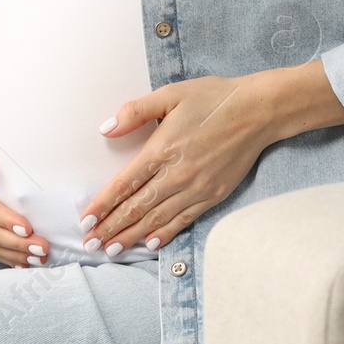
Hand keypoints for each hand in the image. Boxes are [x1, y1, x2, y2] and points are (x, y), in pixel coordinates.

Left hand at [77, 74, 275, 257]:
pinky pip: (184, 219)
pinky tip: (150, 244)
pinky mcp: (214, 194)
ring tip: (112, 250)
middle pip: (137, 207)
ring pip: (157, 218)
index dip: (103, 204)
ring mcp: (197, 187)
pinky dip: (165, 233)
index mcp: (162, 149)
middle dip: (111, 228)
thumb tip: (106, 128)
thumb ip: (136, 111)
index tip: (86, 220)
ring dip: (132, 236)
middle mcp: (177, 173)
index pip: (125, 184)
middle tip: (91, 244)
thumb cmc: (213, 98)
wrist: (257, 110)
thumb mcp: (170, 93)